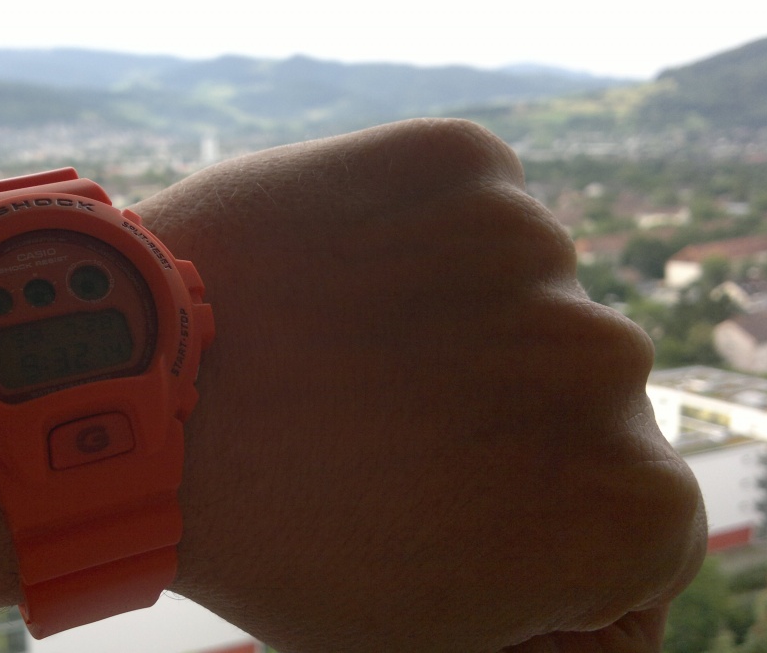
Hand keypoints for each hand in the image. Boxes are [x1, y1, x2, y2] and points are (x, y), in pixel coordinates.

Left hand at [141, 119, 704, 651]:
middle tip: (382, 426)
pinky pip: (473, 202)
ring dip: (461, 315)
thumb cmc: (271, 530)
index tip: (454, 511)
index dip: (539, 521)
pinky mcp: (459, 161)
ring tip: (348, 350)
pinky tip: (345, 276)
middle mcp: (608, 362)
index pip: (637, 519)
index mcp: (625, 504)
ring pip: (528, 290)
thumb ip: (545, 613)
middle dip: (502, 412)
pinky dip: (422, 231)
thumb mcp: (422, 625)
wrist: (129, 392)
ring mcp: (532, 249)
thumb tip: (593, 611)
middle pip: (584, 394)